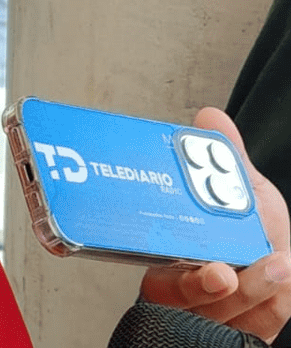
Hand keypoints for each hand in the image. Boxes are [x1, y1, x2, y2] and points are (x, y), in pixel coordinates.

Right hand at [139, 107, 290, 341]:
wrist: (276, 263)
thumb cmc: (250, 233)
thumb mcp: (244, 191)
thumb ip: (225, 159)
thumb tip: (210, 118)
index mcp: (173, 258)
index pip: (166, 280)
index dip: (189, 281)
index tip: (216, 272)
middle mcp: (188, 291)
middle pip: (191, 303)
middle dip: (212, 292)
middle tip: (229, 275)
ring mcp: (217, 313)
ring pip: (227, 316)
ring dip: (256, 293)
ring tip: (279, 265)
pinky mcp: (245, 326)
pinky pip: (258, 325)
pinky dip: (276, 304)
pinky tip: (287, 279)